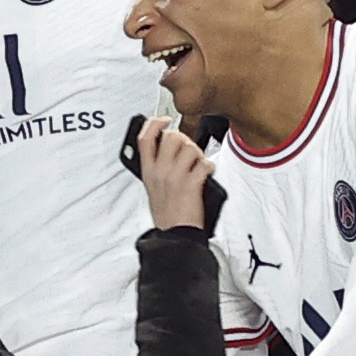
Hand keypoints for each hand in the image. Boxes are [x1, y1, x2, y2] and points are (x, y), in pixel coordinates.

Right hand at [136, 114, 215, 230]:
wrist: (175, 235)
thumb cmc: (166, 214)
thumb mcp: (152, 187)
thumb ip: (156, 166)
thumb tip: (167, 149)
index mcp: (147, 171)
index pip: (145, 138)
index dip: (154, 123)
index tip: (164, 120)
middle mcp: (159, 171)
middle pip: (172, 137)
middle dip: (185, 140)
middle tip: (189, 151)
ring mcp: (175, 177)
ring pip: (190, 147)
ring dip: (198, 154)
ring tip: (198, 165)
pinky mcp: (191, 184)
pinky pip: (205, 163)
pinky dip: (209, 167)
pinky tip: (206, 173)